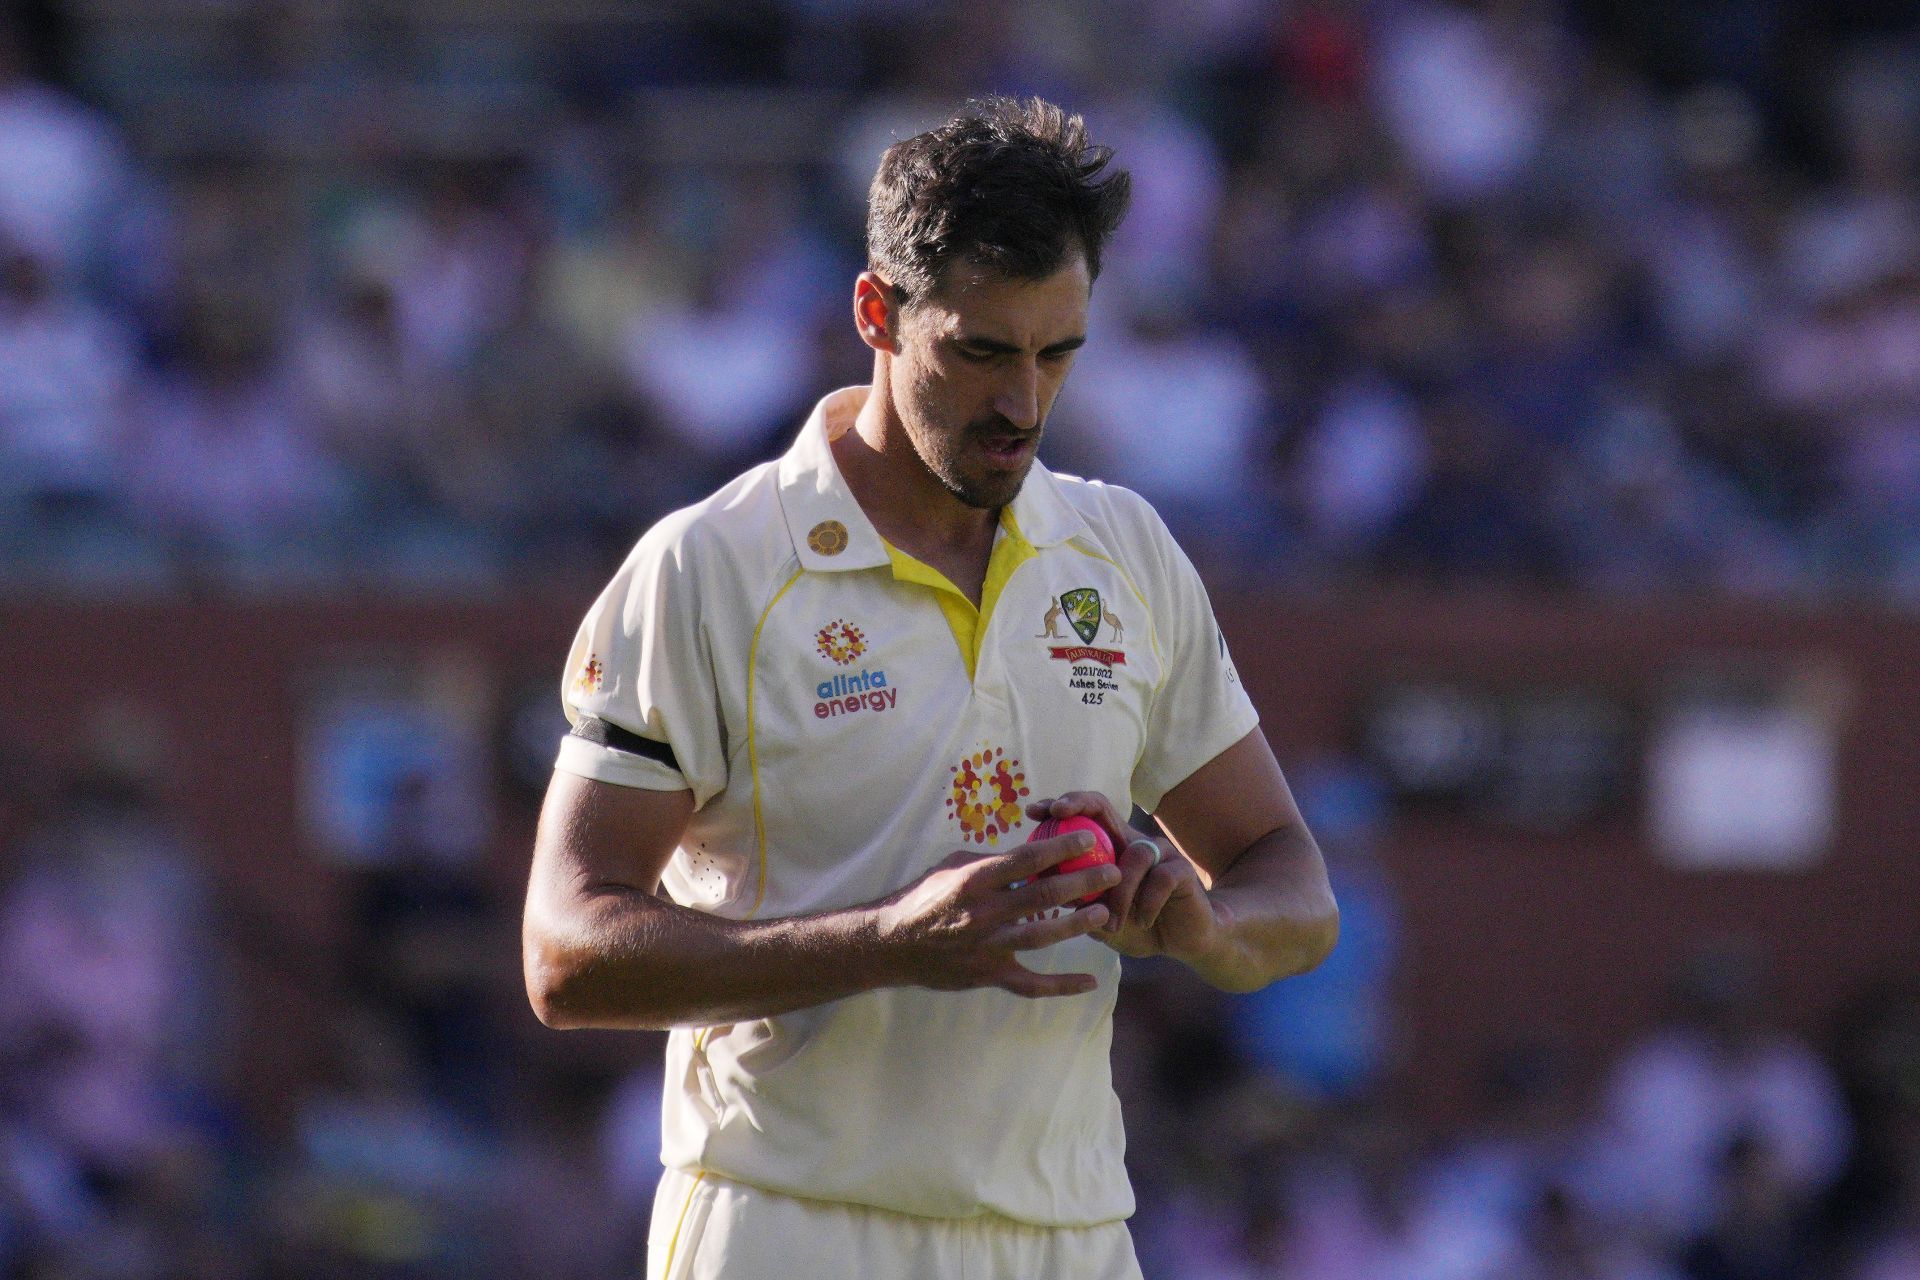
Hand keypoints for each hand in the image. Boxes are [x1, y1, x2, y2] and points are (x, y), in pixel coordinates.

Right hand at [875, 830, 1121, 997]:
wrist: (892, 944)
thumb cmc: (924, 897)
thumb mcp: (953, 867)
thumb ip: (991, 861)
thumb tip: (1029, 853)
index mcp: (975, 880)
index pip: (1026, 859)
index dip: (1061, 847)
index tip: (1089, 838)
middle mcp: (983, 913)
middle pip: (1042, 895)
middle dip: (1081, 882)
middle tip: (1112, 873)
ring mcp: (987, 947)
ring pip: (1042, 936)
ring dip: (1076, 924)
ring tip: (1103, 912)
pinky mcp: (988, 975)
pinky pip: (1031, 984)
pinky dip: (1062, 985)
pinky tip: (1090, 981)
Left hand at [1024, 792, 1223, 964]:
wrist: (1184, 940)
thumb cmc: (1136, 926)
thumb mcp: (1100, 917)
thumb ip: (1077, 903)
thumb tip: (1037, 892)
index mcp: (1111, 848)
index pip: (1084, 816)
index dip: (1059, 808)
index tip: (1033, 812)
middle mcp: (1132, 841)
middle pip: (1104, 808)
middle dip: (1078, 805)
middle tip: (1057, 813)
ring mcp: (1159, 853)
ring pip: (1133, 857)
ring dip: (1119, 894)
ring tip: (1112, 925)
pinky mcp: (1182, 870)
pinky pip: (1160, 879)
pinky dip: (1147, 904)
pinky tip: (1142, 922)